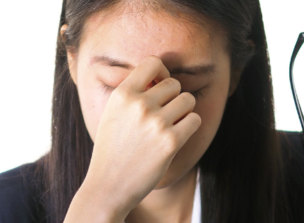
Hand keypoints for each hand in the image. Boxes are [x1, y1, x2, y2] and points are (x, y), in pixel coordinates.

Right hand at [65, 57, 201, 221]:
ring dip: (184, 112)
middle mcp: (139, 105)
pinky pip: (195, 120)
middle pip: (174, 84)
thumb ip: (133, 93)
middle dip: (172, 99)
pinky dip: (190, 127)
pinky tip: (177, 137)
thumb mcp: (112, 113)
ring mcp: (156, 123)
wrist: (108, 186)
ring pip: (188, 100)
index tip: (159, 88)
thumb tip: (162, 76)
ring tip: (171, 126)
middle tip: (163, 117)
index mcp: (122, 94)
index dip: (161, 74)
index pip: (153, 63)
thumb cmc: (112, 149)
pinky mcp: (171, 142)